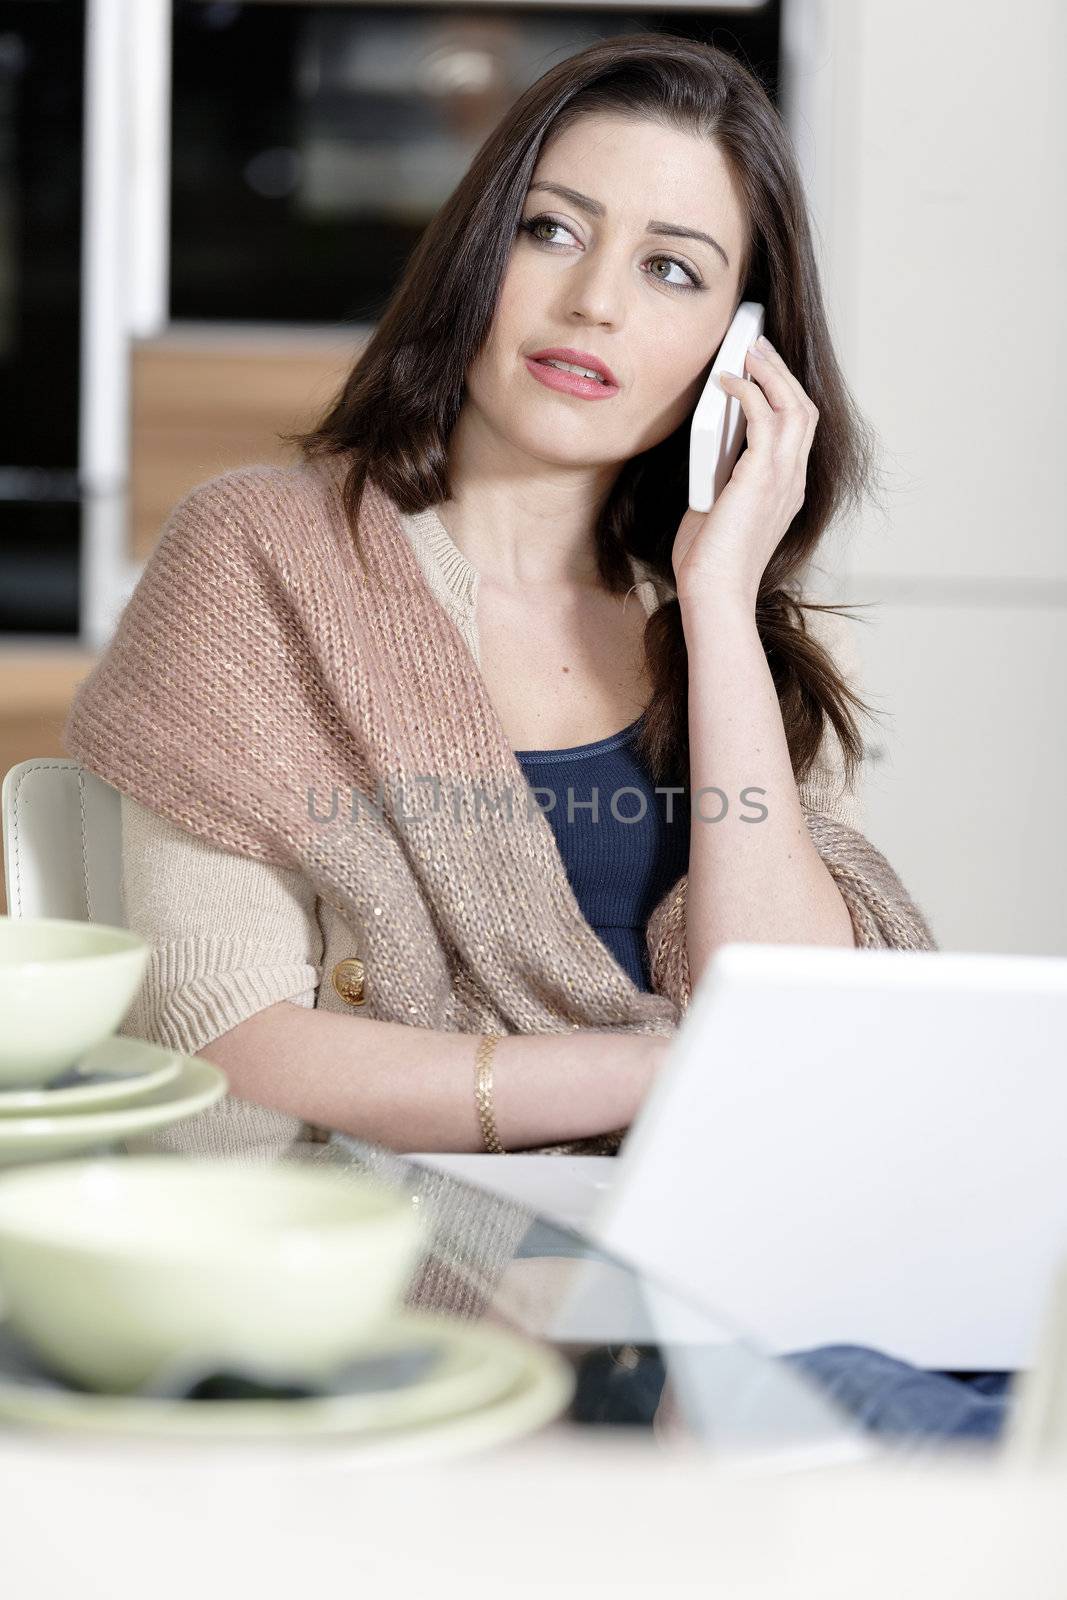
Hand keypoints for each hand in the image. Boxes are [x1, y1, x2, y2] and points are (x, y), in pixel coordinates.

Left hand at [671, 335, 819, 608]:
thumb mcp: (718, 510)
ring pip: (794, 406)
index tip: (762, 372)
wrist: (714, 593)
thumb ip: (722, 479)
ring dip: (772, 373)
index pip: (798, 431)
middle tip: (757, 347)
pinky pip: (765, 418)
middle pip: (804, 410)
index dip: (785, 396)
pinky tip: (728, 382)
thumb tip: (710, 453)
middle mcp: (793, 481)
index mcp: (787, 491)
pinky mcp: (763, 478)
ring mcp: (784, 479)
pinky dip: (749, 393)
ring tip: (749, 351)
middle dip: (782, 373)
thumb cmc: (710, 564)